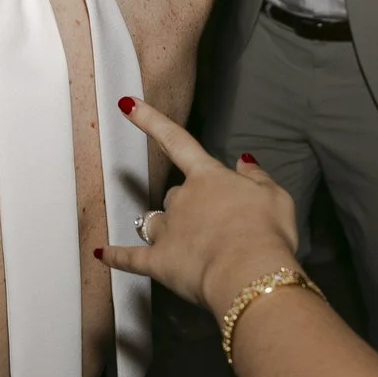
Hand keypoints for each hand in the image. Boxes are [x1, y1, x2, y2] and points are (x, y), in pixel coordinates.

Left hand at [100, 98, 298, 310]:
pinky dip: (116, 256)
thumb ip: (257, 177)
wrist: (249, 273)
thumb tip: (245, 161)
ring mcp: (166, 230)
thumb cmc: (267, 232)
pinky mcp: (157, 262)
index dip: (150, 120)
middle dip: (189, 206)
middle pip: (175, 195)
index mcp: (207, 177)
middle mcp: (181, 198)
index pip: (176, 141)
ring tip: (189, 248)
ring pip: (156, 222)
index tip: (126, 103)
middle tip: (216, 228)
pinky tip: (102, 254)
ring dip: (166, 229)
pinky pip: (131, 258)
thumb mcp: (275, 197)